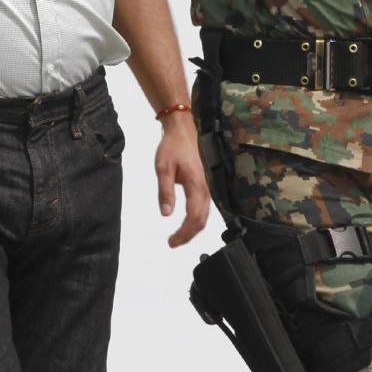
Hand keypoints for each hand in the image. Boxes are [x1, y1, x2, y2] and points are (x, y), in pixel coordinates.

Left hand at [155, 113, 210, 247]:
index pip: (194, 217)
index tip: (171, 241)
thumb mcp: (163, 168)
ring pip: (204, 214)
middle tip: (173, 242)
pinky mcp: (206, 184)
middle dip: (188, 235)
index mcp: (197, 185)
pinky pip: (204, 207)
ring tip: (178, 236)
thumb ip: (165, 192)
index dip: (184, 233)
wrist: (183, 129)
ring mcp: (208, 186)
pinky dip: (196, 219)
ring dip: (193, 228)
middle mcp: (207, 188)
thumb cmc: (173, 146)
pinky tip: (187, 222)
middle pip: (202, 220)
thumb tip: (166, 214)